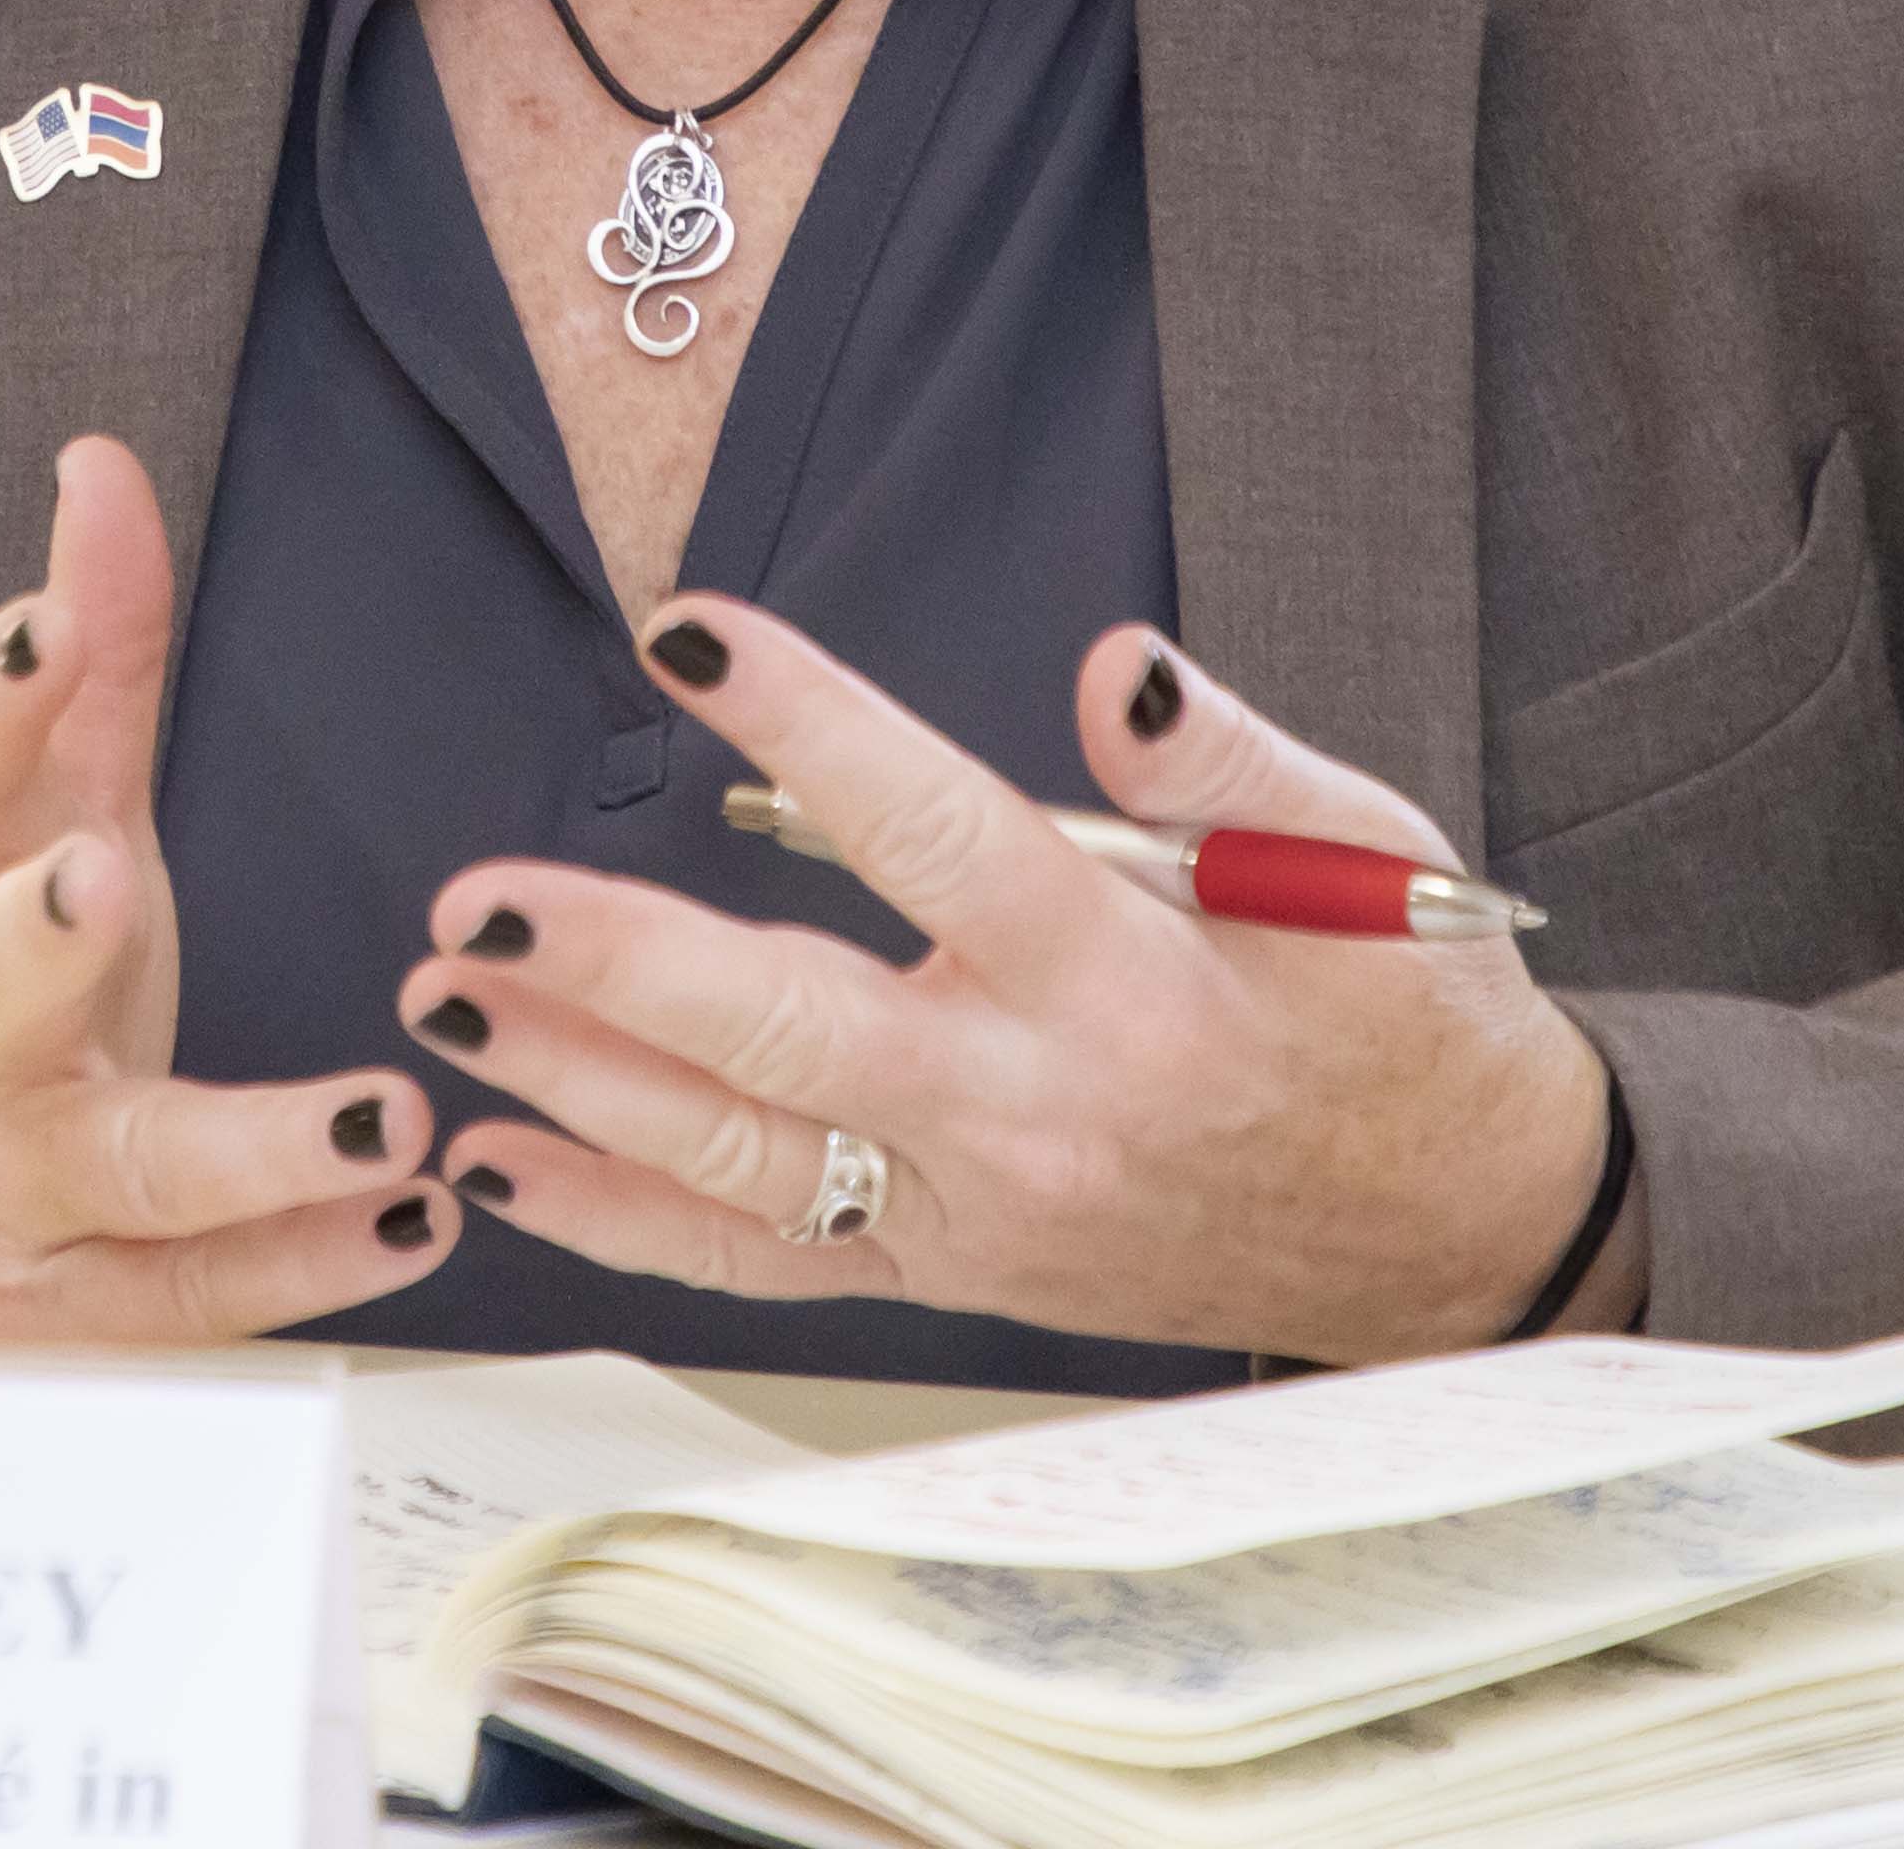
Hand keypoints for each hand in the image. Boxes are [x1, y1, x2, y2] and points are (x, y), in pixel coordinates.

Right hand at [0, 436, 457, 1339]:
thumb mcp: (40, 828)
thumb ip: (85, 658)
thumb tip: (102, 465)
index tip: (52, 618)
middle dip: (31, 942)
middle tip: (95, 884)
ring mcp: (19, 1198)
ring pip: (127, 1179)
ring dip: (257, 1148)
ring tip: (388, 1119)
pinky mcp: (85, 1322)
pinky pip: (210, 1296)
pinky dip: (316, 1262)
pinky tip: (418, 1219)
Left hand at [401, 602, 1637, 1362]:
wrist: (1460, 1235)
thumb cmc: (1405, 1023)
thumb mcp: (1369, 861)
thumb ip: (1226, 763)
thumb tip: (1117, 667)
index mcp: (1131, 977)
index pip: (943, 832)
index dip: (810, 726)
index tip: (686, 630)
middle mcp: (1038, 1107)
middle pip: (798, 1032)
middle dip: (620, 969)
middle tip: (480, 906)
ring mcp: (982, 1209)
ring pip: (746, 1160)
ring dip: (578, 1088)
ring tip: (443, 1006)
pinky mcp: (955, 1272)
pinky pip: (763, 1260)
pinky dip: (622, 1219)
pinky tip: (503, 1162)